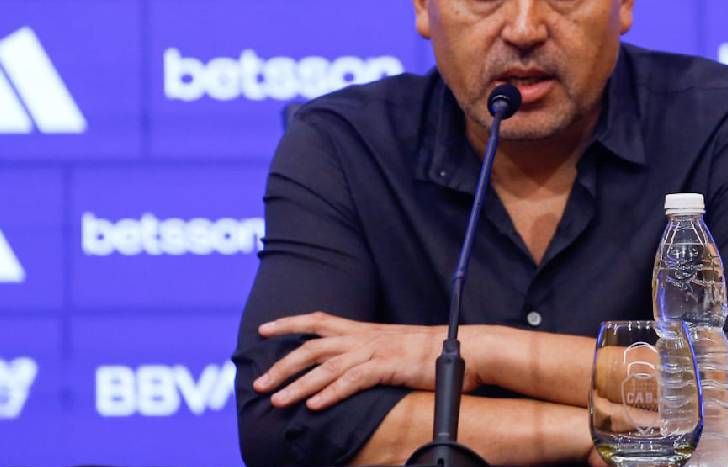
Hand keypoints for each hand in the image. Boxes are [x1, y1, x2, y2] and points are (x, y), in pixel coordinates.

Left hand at [252, 312, 468, 410]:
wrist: (467, 348)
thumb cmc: (431, 352)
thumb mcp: (393, 347)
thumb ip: (369, 354)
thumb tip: (350, 366)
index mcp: (364, 330)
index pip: (318, 321)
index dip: (289, 323)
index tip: (263, 329)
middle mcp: (365, 337)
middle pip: (312, 347)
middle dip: (282, 365)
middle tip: (260, 384)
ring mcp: (375, 351)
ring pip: (326, 367)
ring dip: (298, 385)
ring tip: (278, 401)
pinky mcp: (389, 366)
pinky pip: (353, 380)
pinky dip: (330, 393)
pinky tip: (314, 405)